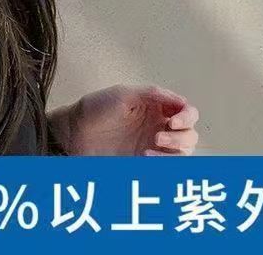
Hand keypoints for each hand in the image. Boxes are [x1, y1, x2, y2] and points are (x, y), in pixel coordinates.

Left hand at [50, 83, 198, 155]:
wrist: (73, 133)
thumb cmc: (95, 109)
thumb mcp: (122, 94)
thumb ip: (151, 94)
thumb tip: (179, 99)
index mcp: (156, 107)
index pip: (188, 112)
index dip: (187, 117)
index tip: (174, 121)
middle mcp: (159, 127)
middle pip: (190, 136)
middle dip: (180, 138)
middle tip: (159, 137)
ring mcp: (153, 147)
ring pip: (182, 154)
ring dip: (173, 154)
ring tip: (149, 151)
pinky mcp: (144, 163)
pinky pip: (166, 168)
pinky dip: (163, 165)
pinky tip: (146, 158)